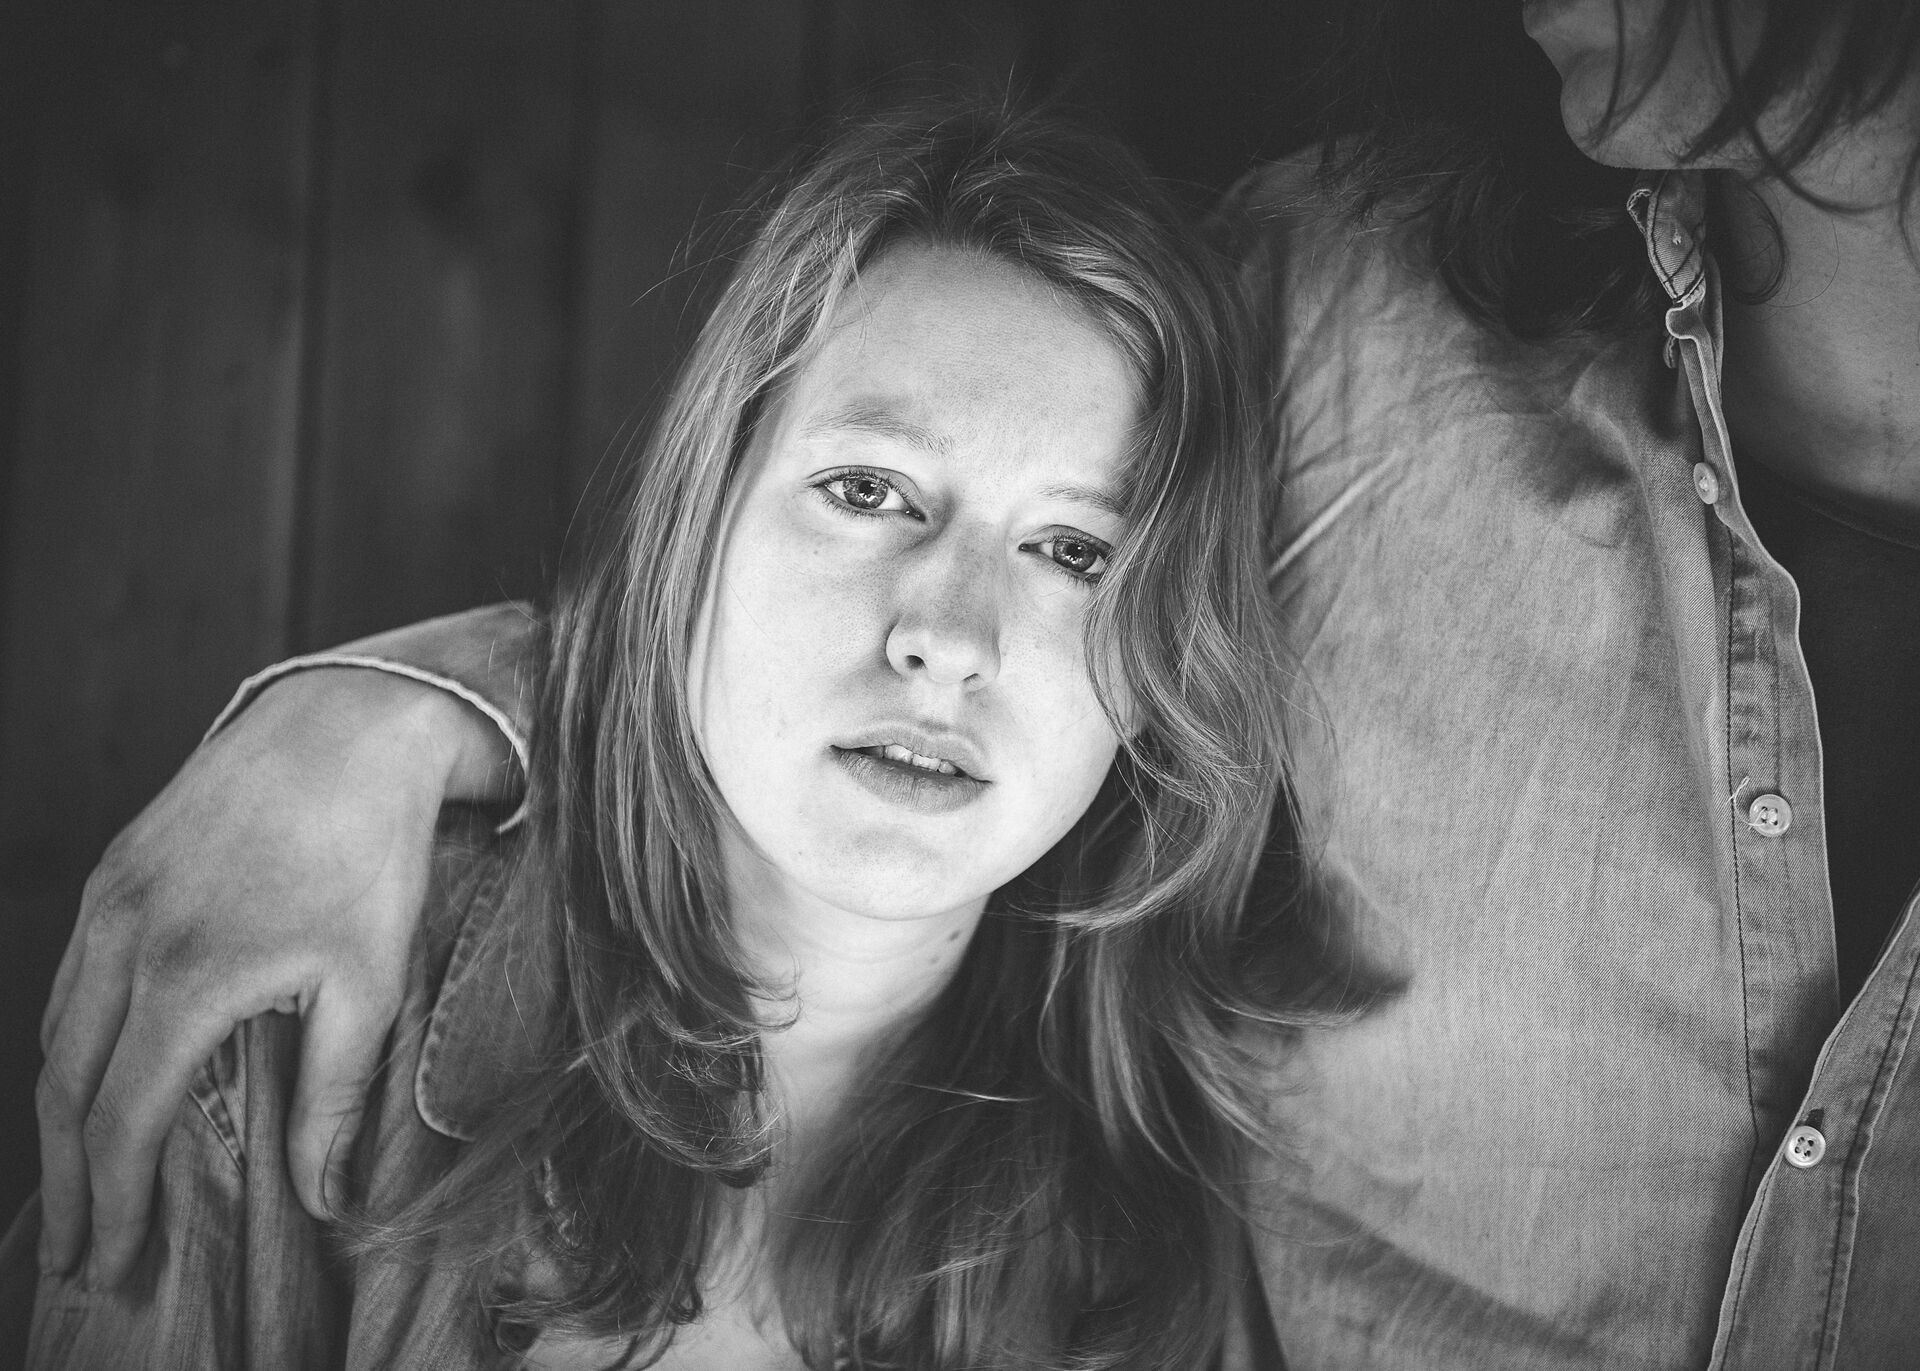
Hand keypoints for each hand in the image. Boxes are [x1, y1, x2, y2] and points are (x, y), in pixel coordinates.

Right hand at [36, 666, 514, 1287]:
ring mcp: (108, 900)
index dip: (111, 1203)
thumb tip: (322, 1196)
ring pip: (55, 1032)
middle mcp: (124, 940)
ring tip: (80, 1183)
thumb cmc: (373, 855)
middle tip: (73, 1255)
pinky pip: (70, 978)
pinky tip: (92, 1078)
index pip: (121, 1121)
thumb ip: (333, 1097)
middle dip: (68, 1182)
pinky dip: (69, 1044)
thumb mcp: (370, 984)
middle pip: (66, 1089)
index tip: (108, 1264)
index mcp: (185, 978)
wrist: (349, 725)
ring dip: (61, 1116)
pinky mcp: (114, 870)